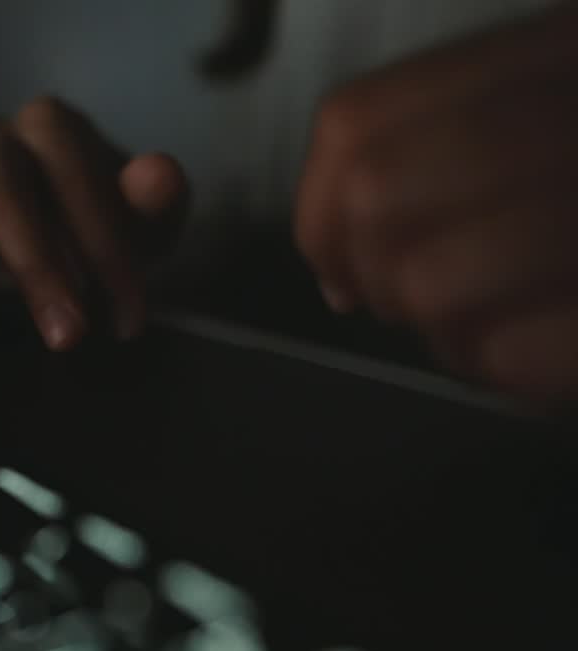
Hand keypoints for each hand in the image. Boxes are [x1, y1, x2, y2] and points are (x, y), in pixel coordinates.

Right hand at [0, 97, 187, 349]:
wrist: (87, 230)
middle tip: (66, 336)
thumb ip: (159, 197)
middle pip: (7, 198)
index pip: (76, 178)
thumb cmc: (119, 224)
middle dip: (39, 269)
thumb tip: (158, 176)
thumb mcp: (153, 215)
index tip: (128, 315)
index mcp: (52, 124)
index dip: (107, 247)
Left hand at [296, 4, 577, 402]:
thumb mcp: (564, 124)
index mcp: (559, 53)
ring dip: (448, 335)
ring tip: (505, 332)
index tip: (336, 263)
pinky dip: (515, 374)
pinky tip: (553, 358)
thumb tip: (339, 263)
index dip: (319, 209)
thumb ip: (453, 159)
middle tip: (422, 305)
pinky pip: (518, 356)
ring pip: (436, 285)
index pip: (359, 126)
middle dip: (377, 277)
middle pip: (379, 201)